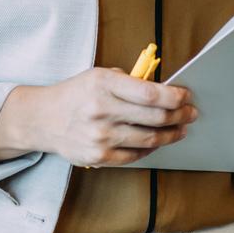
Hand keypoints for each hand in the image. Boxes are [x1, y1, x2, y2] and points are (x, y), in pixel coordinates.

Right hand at [0, 68, 195, 166]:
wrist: (41, 119)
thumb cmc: (76, 94)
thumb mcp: (99, 76)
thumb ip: (130, 82)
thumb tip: (166, 92)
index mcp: (103, 85)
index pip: (151, 93)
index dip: (176, 97)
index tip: (187, 96)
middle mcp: (101, 110)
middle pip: (156, 117)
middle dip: (180, 115)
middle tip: (191, 113)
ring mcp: (100, 136)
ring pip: (150, 139)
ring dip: (172, 134)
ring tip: (181, 128)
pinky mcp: (99, 156)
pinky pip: (136, 155)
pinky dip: (152, 148)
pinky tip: (159, 140)